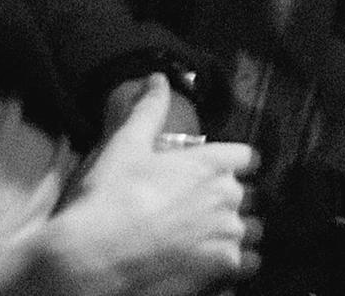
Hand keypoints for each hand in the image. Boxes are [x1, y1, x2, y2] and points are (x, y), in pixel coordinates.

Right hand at [0, 76, 257, 294]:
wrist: (92, 258)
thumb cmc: (109, 198)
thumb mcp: (125, 145)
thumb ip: (148, 109)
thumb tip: (158, 78)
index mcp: (212, 162)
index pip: (248, 157)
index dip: (236, 164)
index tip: (220, 173)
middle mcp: (229, 195)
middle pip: (249, 195)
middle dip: (233, 201)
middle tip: (204, 211)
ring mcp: (229, 232)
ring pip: (252, 230)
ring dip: (238, 233)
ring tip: (212, 239)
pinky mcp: (223, 266)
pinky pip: (248, 263)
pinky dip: (237, 264)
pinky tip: (217, 266)